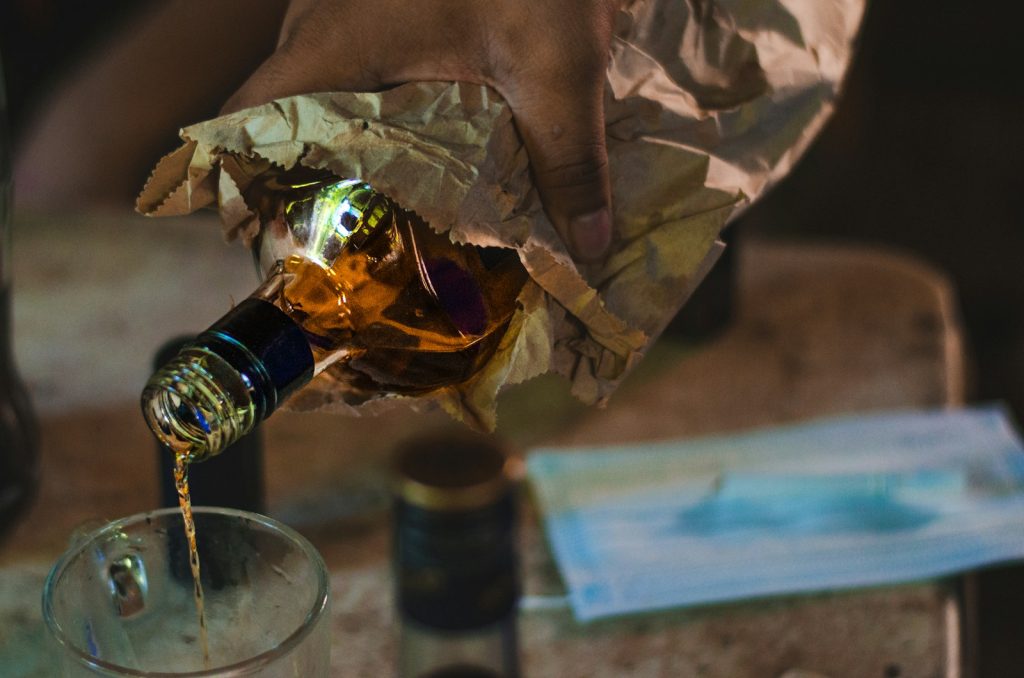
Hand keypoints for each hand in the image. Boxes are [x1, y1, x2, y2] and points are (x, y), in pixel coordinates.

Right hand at [224, 0, 617, 260]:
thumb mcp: (558, 66)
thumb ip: (568, 161)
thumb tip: (588, 246)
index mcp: (333, 46)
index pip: (244, 124)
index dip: (243, 188)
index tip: (273, 239)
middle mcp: (317, 22)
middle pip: (281, 117)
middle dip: (307, 182)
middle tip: (347, 244)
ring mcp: (341, 3)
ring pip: (318, 88)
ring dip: (343, 144)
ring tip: (383, 205)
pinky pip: (351, 62)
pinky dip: (372, 107)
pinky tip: (418, 143)